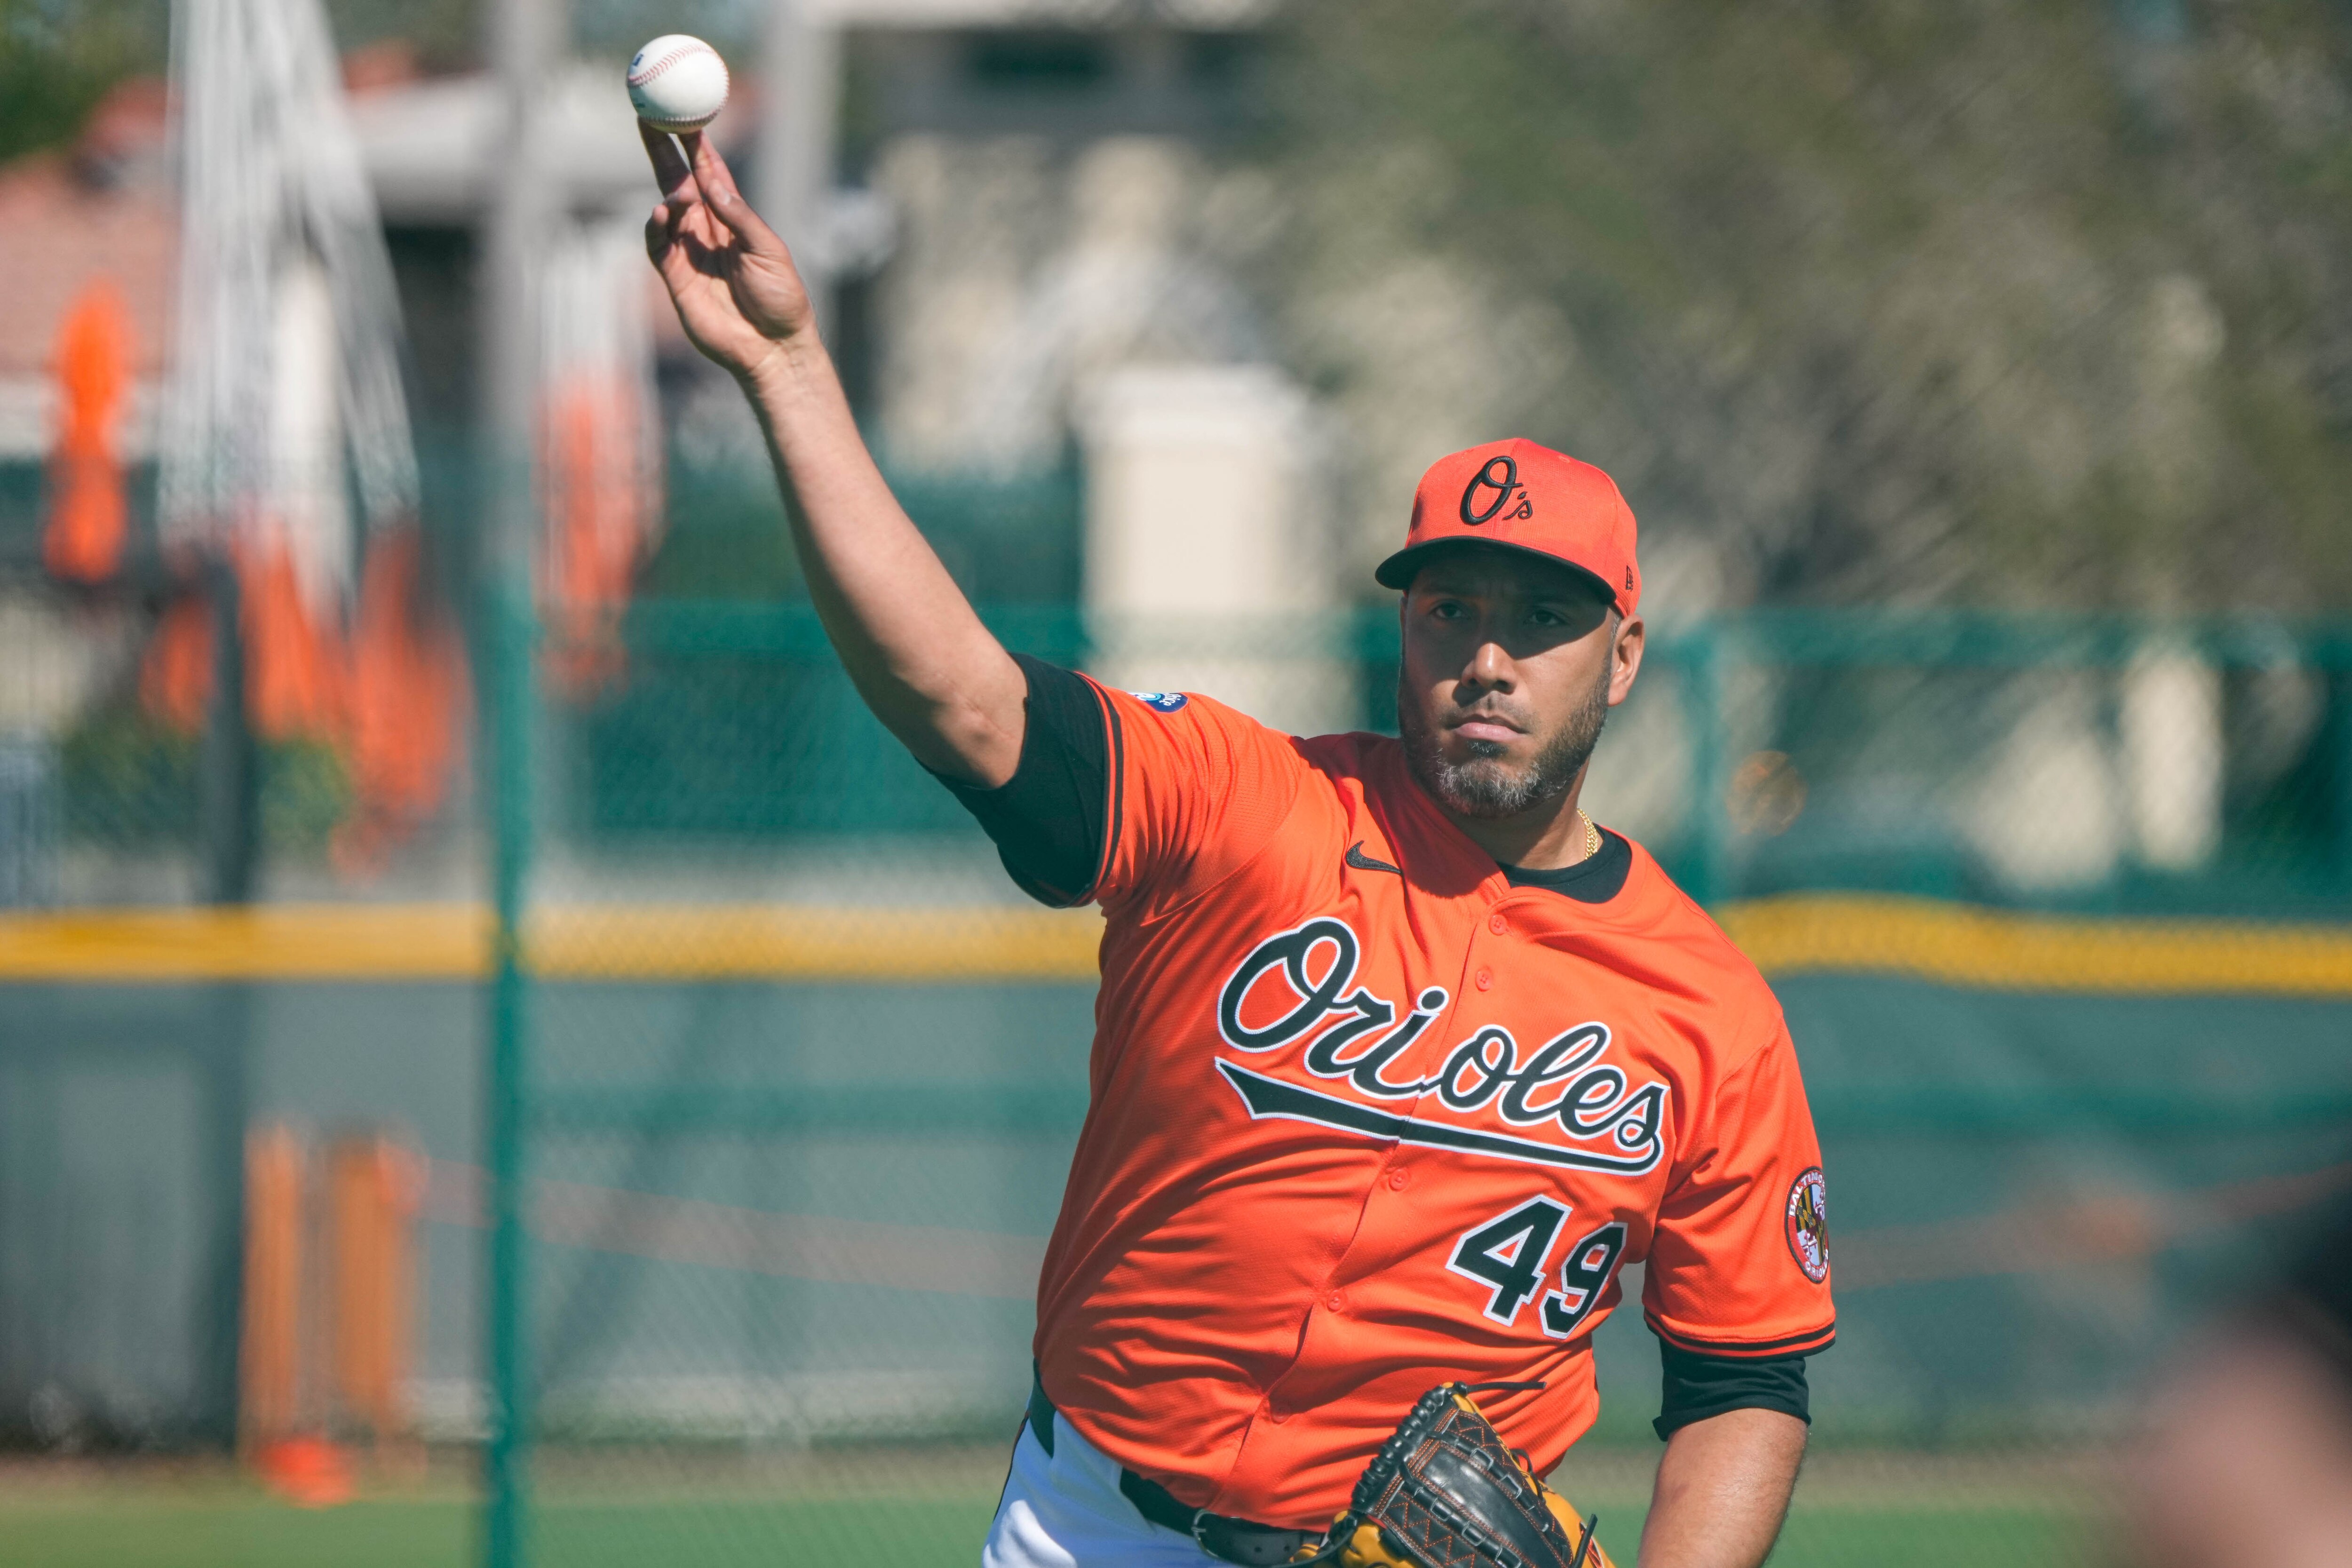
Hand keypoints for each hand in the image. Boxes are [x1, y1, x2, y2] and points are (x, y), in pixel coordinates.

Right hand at [641, 125, 812, 383]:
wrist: (773, 348)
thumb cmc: (781, 299)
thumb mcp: (768, 251)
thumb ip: (739, 217)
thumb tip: (711, 183)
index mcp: (733, 218)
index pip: (709, 172)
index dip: (694, 144)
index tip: (683, 114)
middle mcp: (707, 229)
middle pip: (678, 180)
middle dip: (663, 150)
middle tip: (648, 117)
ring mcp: (689, 252)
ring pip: (665, 209)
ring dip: (668, 192)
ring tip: (680, 190)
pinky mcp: (676, 277)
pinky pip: (657, 245)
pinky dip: (655, 227)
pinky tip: (661, 213)